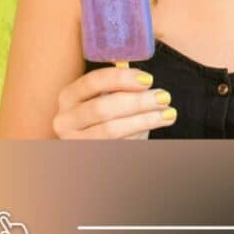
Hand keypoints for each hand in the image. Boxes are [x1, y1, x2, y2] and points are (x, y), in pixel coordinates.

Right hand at [52, 67, 176, 138]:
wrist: (97, 147)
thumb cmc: (106, 116)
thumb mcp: (107, 97)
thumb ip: (119, 85)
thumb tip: (142, 75)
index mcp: (68, 96)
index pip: (92, 81)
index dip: (121, 79)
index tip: (148, 79)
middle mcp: (65, 120)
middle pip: (103, 108)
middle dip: (138, 102)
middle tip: (164, 96)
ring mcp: (74, 142)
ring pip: (112, 130)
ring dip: (145, 120)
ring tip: (169, 113)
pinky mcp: (88, 157)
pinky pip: (118, 146)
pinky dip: (139, 135)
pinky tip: (156, 126)